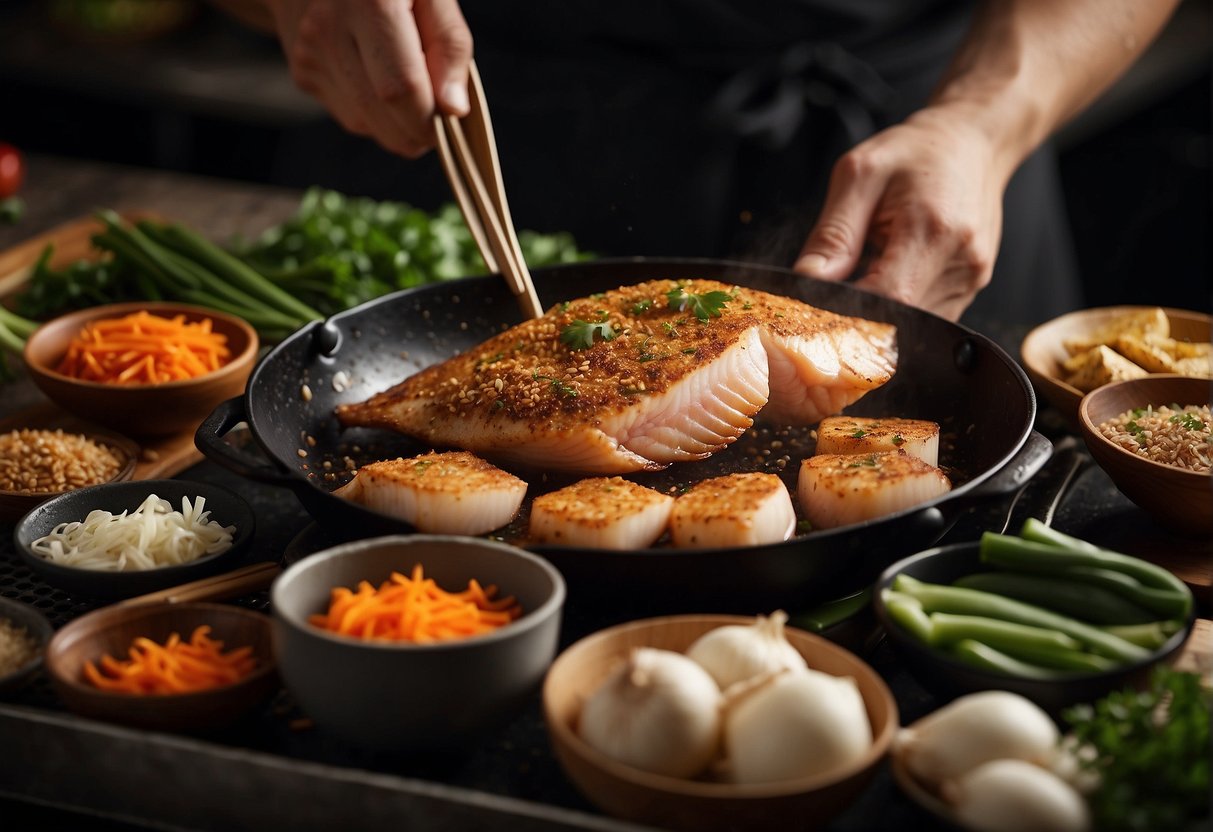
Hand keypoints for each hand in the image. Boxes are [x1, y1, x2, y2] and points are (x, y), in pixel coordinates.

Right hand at [266, 0, 472, 157]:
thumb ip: (450, 45)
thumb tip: (453, 108)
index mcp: (370, 1)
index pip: (401, 86)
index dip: (429, 120)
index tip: (449, 127)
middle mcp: (331, 27)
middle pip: (379, 110)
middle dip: (415, 133)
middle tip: (437, 126)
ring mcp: (311, 51)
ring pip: (362, 122)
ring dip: (395, 127)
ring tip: (411, 97)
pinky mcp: (303, 70)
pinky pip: (348, 115)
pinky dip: (374, 116)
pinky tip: (381, 85)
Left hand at [794, 107, 1011, 320]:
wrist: (971, 142)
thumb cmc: (916, 152)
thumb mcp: (860, 173)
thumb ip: (833, 233)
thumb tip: (806, 280)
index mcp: (934, 229)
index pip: (889, 298)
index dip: (848, 311)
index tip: (818, 303)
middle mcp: (961, 262)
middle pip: (900, 319)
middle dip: (858, 314)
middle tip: (835, 288)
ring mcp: (970, 280)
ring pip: (911, 326)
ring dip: (879, 311)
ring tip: (867, 269)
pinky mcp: (969, 289)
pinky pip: (925, 317)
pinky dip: (898, 307)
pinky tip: (888, 274)